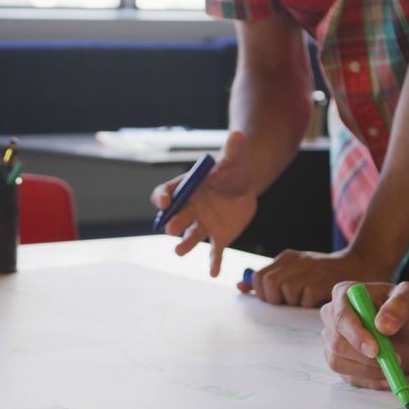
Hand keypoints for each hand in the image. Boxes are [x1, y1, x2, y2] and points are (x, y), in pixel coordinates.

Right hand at [150, 131, 256, 276]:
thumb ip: (233, 149)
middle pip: (177, 216)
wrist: (246, 184)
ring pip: (191, 236)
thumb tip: (238, 135)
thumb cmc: (234, 168)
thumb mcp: (234, 157)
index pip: (167, 193)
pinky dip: (214, 262)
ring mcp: (203, 224)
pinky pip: (214, 251)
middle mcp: (190, 208)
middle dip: (173, 222)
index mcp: (187, 188)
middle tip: (171, 228)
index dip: (162, 197)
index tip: (164, 201)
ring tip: (179, 251)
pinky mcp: (219, 237)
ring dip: (184, 244)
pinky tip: (214, 273)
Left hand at [240, 247, 392, 307]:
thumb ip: (269, 280)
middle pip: (268, 286)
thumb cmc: (327, 274)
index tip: (280, 299)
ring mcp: (309, 270)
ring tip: (310, 299)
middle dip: (277, 299)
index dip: (265, 294)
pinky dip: (310, 305)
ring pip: (285, 293)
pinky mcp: (322, 281)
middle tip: (294, 302)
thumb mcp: (296, 272)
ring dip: (295, 303)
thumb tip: (240, 287)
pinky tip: (321, 300)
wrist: (364, 263)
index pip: (259, 279)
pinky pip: (304, 300)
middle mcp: (296, 261)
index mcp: (288, 258)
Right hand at [320, 281, 408, 389]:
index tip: (375, 349)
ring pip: (338, 362)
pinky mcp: (341, 361)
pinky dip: (370, 381)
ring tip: (394, 364)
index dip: (355, 335)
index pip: (341, 316)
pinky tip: (388, 376)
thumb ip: (400, 305)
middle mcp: (333, 316)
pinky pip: (348, 377)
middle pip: (336, 342)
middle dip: (365, 357)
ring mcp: (334, 340)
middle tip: (395, 359)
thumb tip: (381, 324)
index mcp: (345, 294)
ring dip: (368, 369)